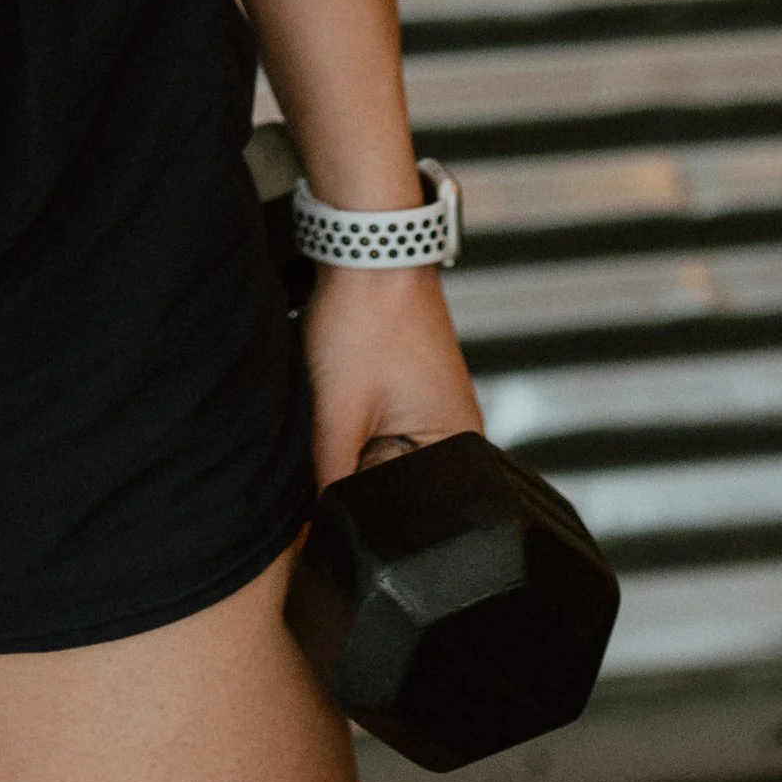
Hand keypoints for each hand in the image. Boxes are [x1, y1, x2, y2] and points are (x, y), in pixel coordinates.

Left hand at [301, 261, 482, 492]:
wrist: (367, 249)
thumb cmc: (366, 321)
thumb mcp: (338, 413)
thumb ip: (330, 478)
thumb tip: (321, 531)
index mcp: (460, 445)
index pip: (414, 512)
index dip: (368, 509)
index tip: (334, 495)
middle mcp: (457, 430)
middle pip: (402, 484)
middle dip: (361, 474)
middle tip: (336, 433)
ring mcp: (435, 406)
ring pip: (386, 455)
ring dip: (356, 445)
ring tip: (343, 405)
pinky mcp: (413, 388)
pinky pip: (384, 427)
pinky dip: (358, 421)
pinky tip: (343, 397)